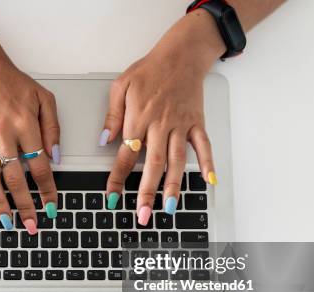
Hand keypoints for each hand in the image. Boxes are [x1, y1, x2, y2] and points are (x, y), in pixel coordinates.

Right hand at [0, 59, 59, 233]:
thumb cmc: (13, 82)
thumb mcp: (44, 98)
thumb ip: (53, 128)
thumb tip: (56, 157)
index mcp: (25, 124)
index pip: (39, 166)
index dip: (47, 190)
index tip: (50, 206)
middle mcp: (3, 133)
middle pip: (15, 178)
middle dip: (25, 206)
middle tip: (31, 225)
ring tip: (5, 221)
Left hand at [100, 13, 223, 224]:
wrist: (181, 55)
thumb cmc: (150, 70)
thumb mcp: (121, 86)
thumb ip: (112, 115)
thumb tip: (104, 139)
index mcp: (139, 118)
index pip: (125, 155)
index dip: (117, 178)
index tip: (112, 197)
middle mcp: (160, 125)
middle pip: (153, 164)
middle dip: (147, 192)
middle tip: (143, 214)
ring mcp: (180, 125)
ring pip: (177, 160)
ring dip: (174, 186)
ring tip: (170, 208)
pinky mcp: (196, 123)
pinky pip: (202, 146)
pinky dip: (207, 164)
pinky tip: (209, 181)